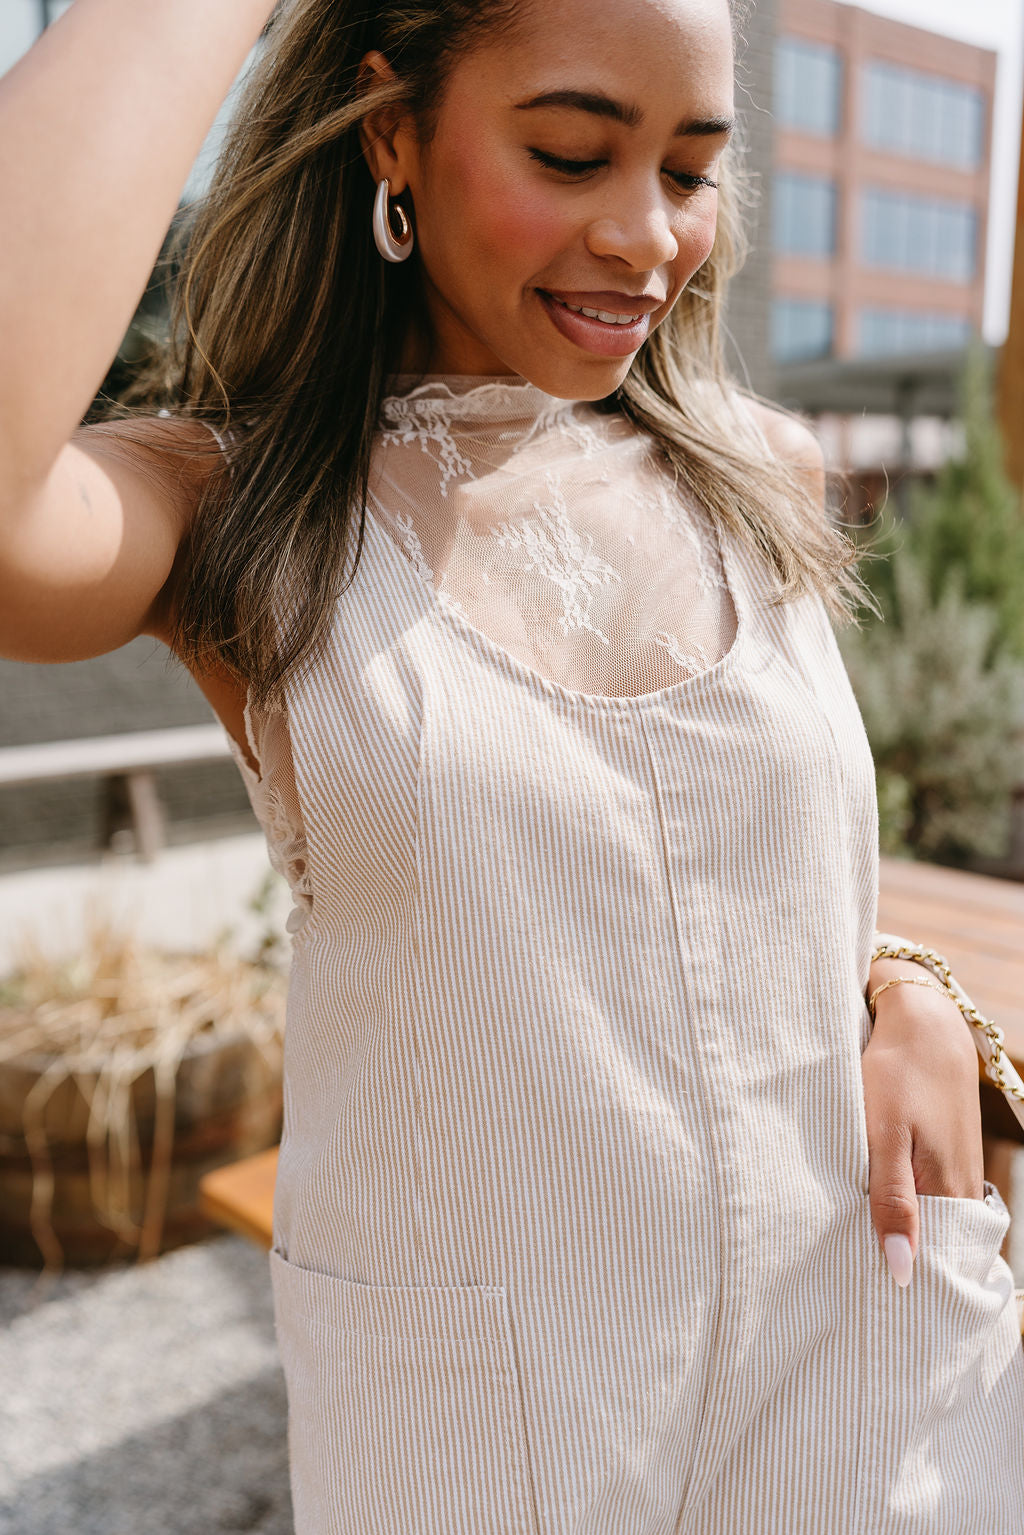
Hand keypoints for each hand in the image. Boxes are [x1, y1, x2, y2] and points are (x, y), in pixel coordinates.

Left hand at [860, 972, 983, 1287]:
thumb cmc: (897, 1076)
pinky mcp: (947, 1160)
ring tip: (858, 1267)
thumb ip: (892, 1201)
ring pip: (930, 1227)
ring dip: (902, 1242)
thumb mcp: (884, 1136)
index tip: (868, 1314)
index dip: (902, 1288)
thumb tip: (902, 1272)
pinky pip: (930, 1204)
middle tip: (855, 1297)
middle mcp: (960, 1192)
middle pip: (933, 1251)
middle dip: (900, 1271)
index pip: (932, 1266)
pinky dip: (908, 1217)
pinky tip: (876, 1222)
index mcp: (947, 1194)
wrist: (923, 1027)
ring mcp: (958, 1175)